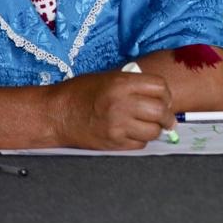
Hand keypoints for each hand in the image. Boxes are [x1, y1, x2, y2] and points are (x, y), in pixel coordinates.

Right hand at [50, 70, 175, 149]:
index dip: (166, 94)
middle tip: (166, 118)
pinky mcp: (113, 143)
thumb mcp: (108, 78)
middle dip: (167, 116)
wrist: (56, 114)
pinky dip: (141, 140)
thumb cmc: (80, 93)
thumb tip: (158, 96)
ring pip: (153, 131)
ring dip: (155, 129)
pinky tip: (133, 134)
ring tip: (148, 126)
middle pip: (160, 111)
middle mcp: (122, 103)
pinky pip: (140, 144)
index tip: (164, 99)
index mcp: (122, 83)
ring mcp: (118, 125)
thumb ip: (133, 85)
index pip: (160, 87)